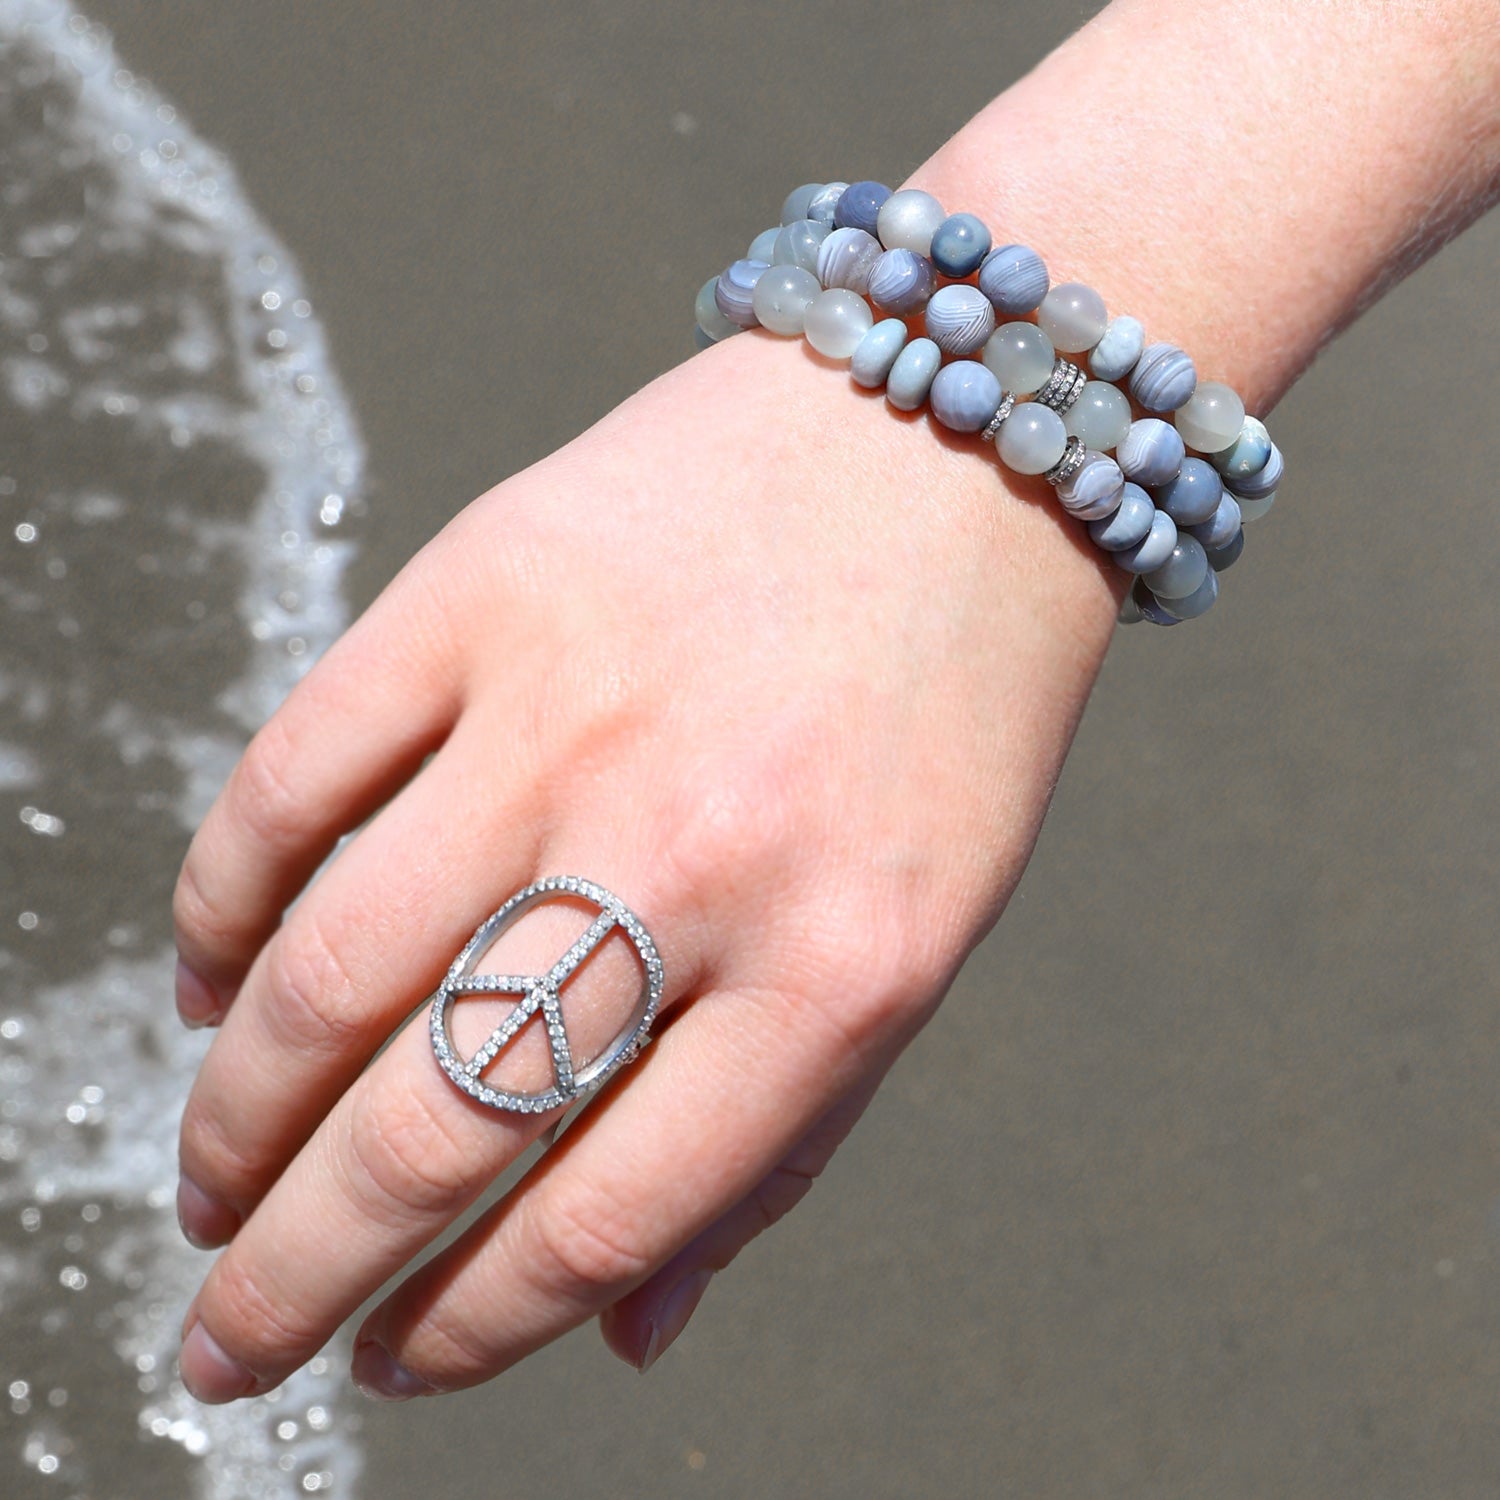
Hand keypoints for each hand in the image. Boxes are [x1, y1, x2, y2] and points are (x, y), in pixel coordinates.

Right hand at [170, 328, 1118, 1400]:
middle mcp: (695, 855)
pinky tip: (209, 985)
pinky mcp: (483, 591)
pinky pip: (295, 780)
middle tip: (230, 1347)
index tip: (398, 1365)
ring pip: (331, 975)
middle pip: (438, 1123)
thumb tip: (629, 1333)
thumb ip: (782, 1140)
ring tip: (208, 1191)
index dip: (474, 1328)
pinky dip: (222, 906)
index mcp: (836, 969)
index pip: (603, 1212)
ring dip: (236, 1120)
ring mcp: (573, 713)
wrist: (960, 434)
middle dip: (300, 1274)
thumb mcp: (923, 938)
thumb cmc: (947, 711)